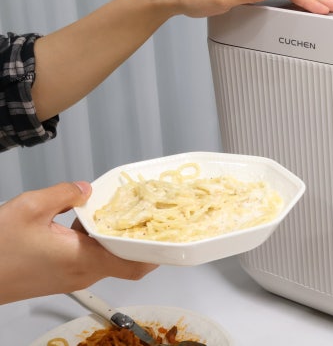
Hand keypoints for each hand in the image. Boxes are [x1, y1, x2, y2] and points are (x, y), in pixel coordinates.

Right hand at [0, 182, 156, 303]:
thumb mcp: (30, 208)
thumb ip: (65, 194)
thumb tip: (86, 189)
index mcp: (84, 260)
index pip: (135, 264)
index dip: (156, 250)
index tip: (169, 232)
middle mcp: (82, 273)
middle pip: (126, 261)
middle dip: (139, 238)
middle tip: (148, 214)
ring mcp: (71, 277)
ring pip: (107, 259)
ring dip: (115, 239)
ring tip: (120, 213)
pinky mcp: (59, 276)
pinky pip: (89, 259)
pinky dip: (95, 243)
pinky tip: (85, 223)